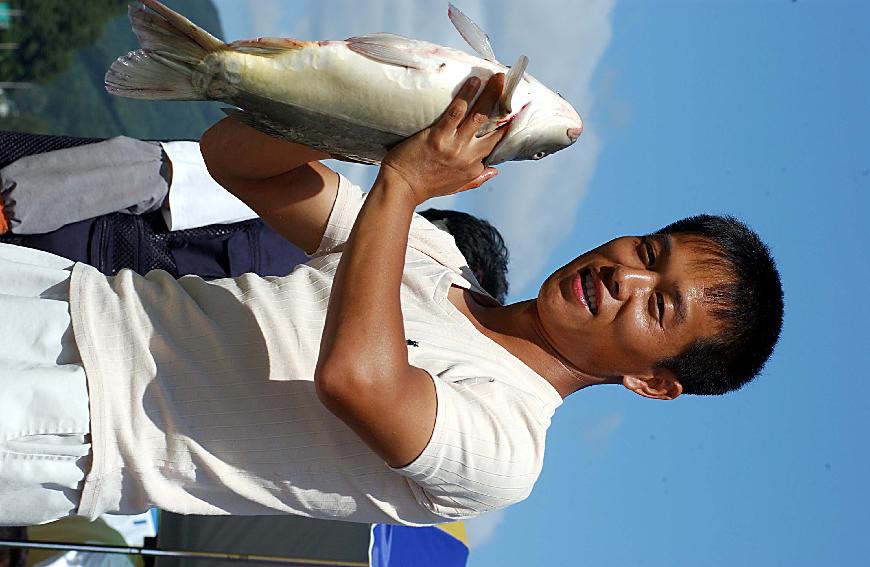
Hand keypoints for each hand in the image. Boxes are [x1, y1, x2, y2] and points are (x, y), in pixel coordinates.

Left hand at [380, 74, 506, 205]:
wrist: (401, 189)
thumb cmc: (425, 186)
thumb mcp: (456, 186)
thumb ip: (477, 179)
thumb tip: (494, 170)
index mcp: (474, 167)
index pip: (496, 144)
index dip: (506, 126)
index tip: (512, 111)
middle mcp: (468, 156)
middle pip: (492, 127)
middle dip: (503, 105)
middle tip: (509, 86)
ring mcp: (454, 146)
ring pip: (478, 116)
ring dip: (490, 94)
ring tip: (498, 77)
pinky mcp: (438, 137)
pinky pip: (456, 112)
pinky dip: (466, 95)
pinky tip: (473, 81)